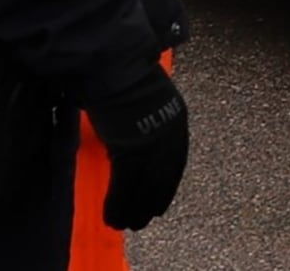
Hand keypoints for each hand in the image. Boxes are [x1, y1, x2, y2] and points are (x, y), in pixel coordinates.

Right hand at [85, 62, 188, 230]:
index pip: (175, 164)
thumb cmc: (127, 77)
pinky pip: (123, 187)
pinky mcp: (129, 151)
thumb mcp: (149, 101)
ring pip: (143, 189)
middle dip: (150, 203)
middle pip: (162, 181)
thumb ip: (148, 124)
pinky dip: (117, 204)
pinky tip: (112, 216)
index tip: (159, 205)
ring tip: (123, 224)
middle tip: (141, 221)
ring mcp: (150, 147)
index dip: (165, 188)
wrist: (117, 66)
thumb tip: (137, 143)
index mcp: (177, 122)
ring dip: (132, 210)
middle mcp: (169, 138)